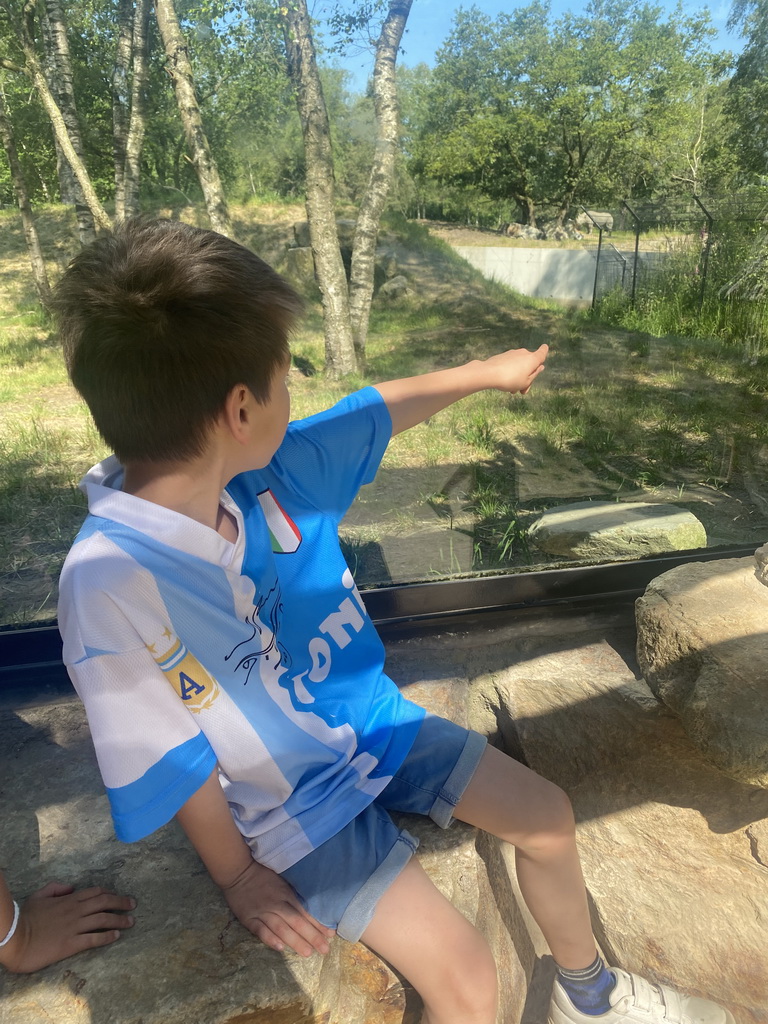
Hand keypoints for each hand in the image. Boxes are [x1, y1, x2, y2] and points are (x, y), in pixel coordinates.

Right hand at [0, 882, 135, 973]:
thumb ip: (56, 888)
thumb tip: (71, 887)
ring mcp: (74, 927)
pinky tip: (117, 936)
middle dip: (121, 902)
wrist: (15, 938)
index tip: (118, 896)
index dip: (110, 893)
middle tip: (133, 905)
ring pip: (103, 919)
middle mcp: (75, 911)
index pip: (95, 893)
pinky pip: (94, 938)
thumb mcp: (39, 896)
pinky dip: (107, 936)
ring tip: (131, 921)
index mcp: (68, 899)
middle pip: (104, 903)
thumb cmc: (25, 918)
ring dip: (120, 919)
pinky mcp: (71, 944)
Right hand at [221, 860, 334, 956]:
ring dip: (295, 941)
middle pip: (296, 922)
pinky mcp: (249, 918)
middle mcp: (277, 904)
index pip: (305, 911)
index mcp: (286, 893)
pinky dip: (270, 938)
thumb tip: (312, 908)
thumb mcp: (283, 880)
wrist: (239, 871)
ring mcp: (262, 912)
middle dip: (312, 936)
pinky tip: (280, 948)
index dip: (318, 924)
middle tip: (325, 949)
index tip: (331, 935)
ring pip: (281, 928)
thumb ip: (294, 895)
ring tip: (308, 953)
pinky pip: (260, 930)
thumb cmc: (263, 875)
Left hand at [484, 344, 547, 393]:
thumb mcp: (526, 382)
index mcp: (533, 359)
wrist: (489, 373)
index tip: (545, 349)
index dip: (544, 351)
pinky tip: (505, 384)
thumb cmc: (511, 379)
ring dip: (519, 377)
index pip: (542, 352)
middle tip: (522, 391)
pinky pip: (511, 364)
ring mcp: (513, 353)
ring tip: (512, 390)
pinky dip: (511, 373)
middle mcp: (524, 353)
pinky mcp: (504, 356)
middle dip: (528, 377)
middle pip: (530, 364)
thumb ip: (534, 374)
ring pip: (520, 366)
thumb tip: (540, 366)